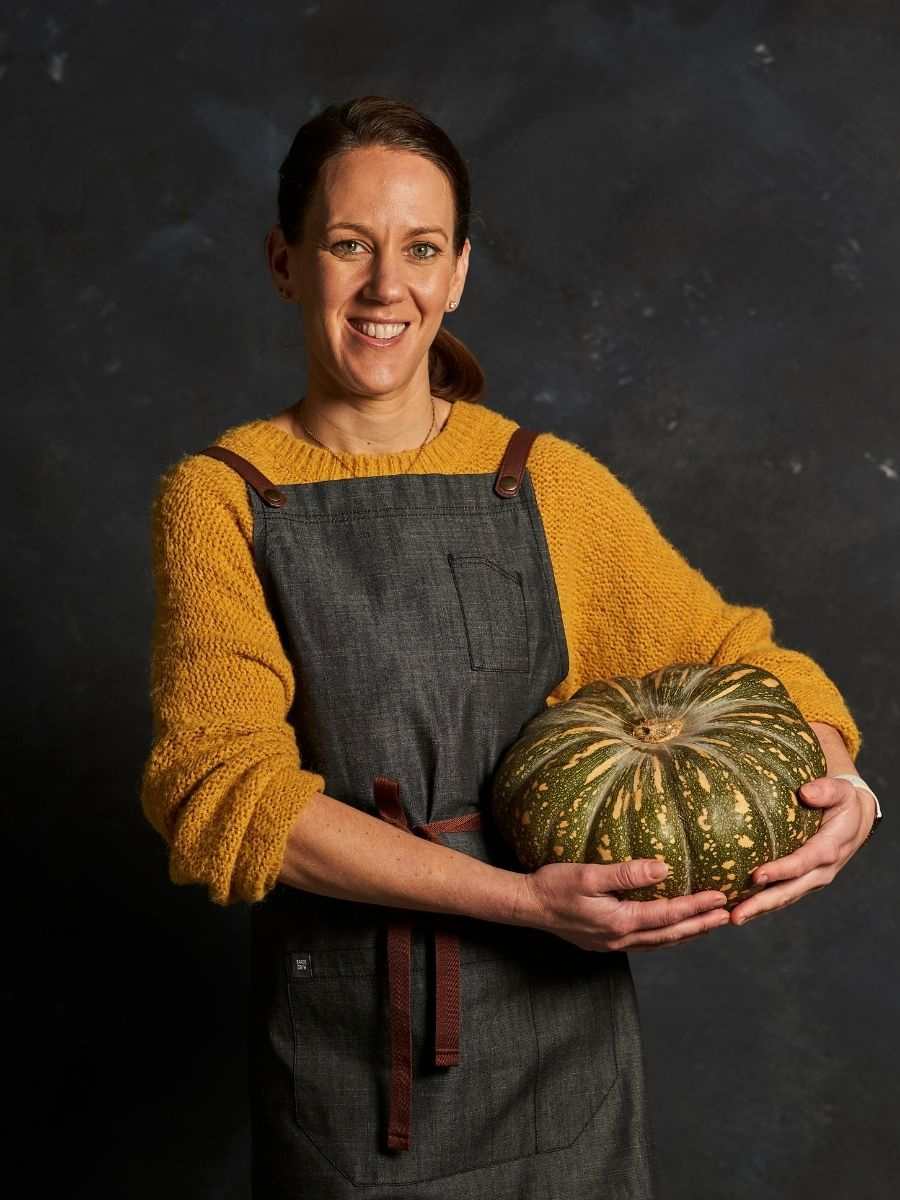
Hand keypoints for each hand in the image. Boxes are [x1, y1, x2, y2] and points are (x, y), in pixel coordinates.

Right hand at [521, 858, 730, 951]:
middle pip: (670, 934)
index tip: (719, 896)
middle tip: (727, 915)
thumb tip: (663, 868)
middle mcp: (621, 939)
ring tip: (708, 924)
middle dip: (700, 925)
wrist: (527, 906)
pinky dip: (665, 936)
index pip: (668, 914)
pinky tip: (671, 928)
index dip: (696, 906)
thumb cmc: (553, 885)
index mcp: (620, 921)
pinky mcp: (605, 943)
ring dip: (686, 933)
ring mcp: (613, 945)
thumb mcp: (589, 874)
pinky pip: (646, 942)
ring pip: (660, 943)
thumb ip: (626, 872)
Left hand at [729, 777, 876, 925]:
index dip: (781, 871)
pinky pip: (783, 895)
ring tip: (734, 917)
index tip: (756, 876)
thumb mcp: (841, 791)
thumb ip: (826, 790)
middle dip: (763, 903)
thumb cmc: (843, 802)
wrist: (854, 820)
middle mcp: (821, 870)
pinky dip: (763, 905)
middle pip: (790, 890)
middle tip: (736, 914)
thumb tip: (806, 792)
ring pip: (785, 898)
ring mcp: (812, 879)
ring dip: (760, 910)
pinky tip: (741, 908)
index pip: (802, 863)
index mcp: (829, 848)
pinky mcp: (804, 881)